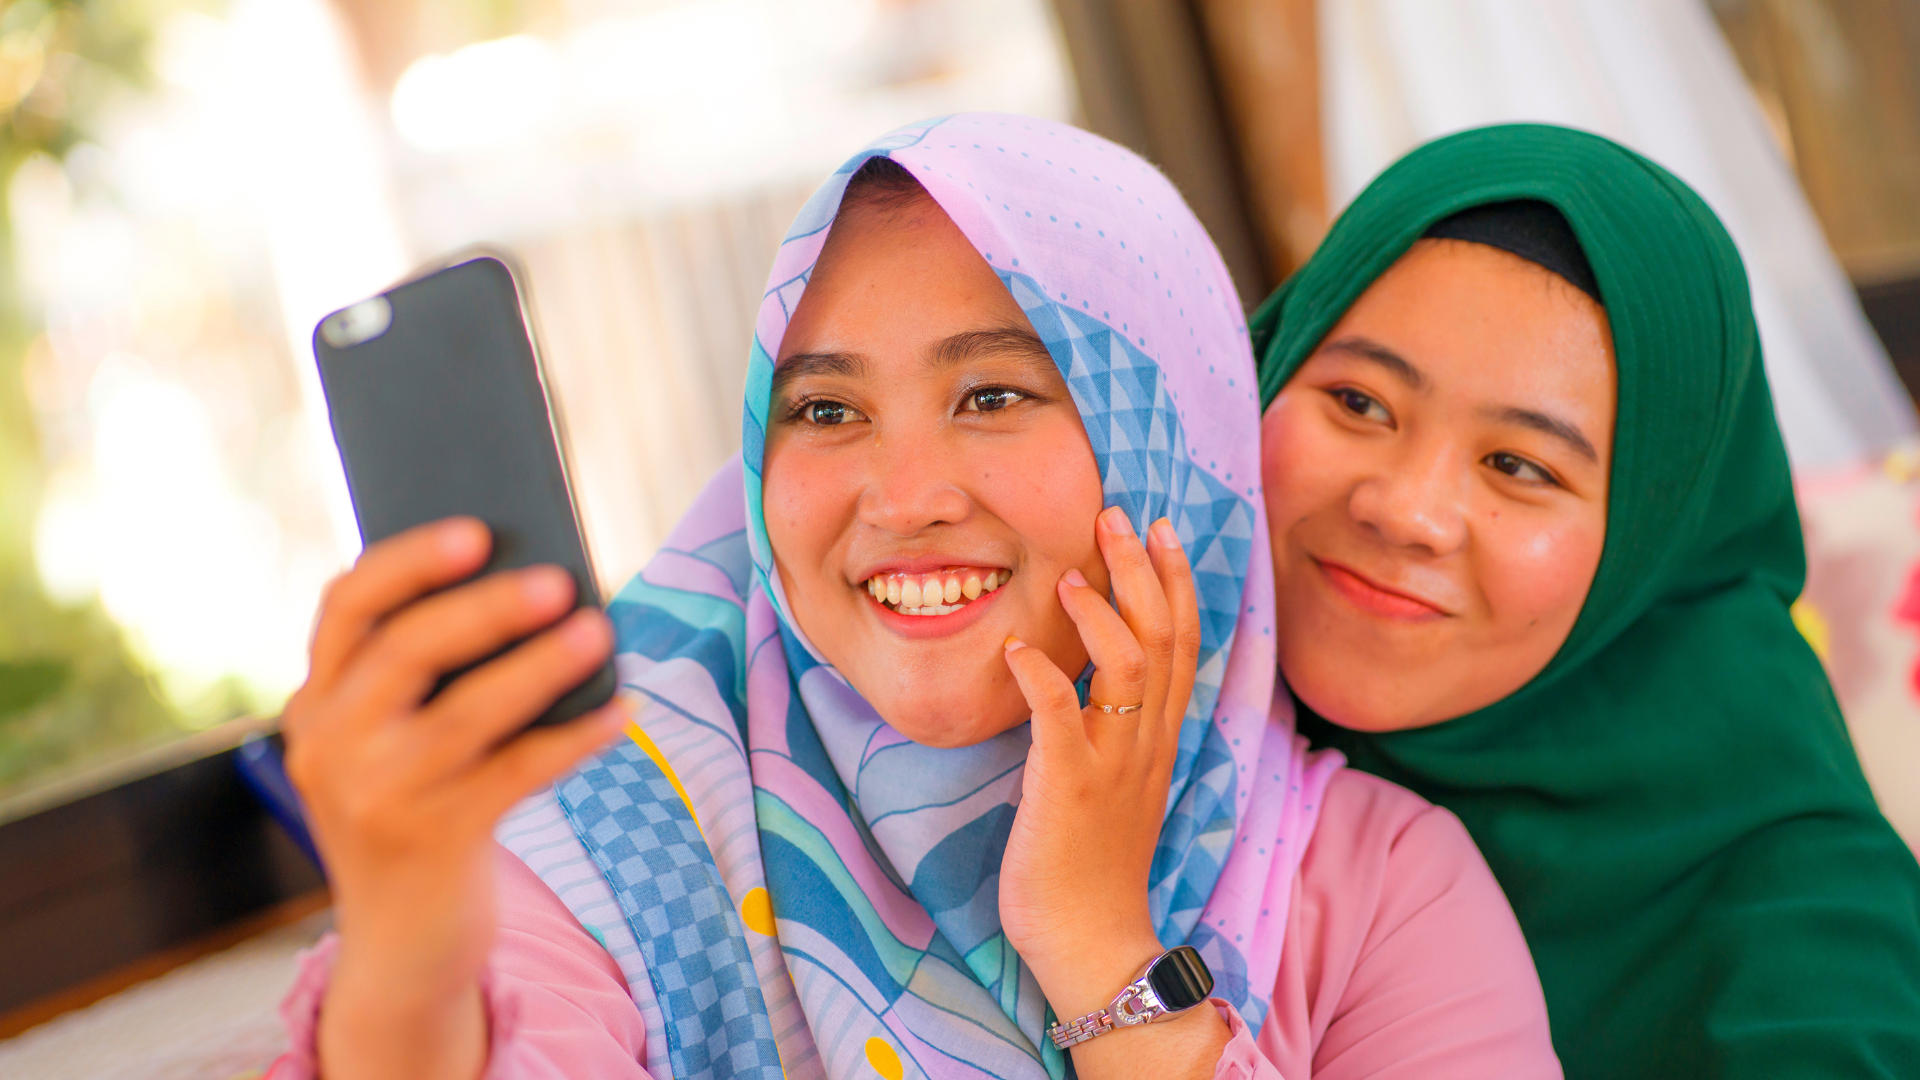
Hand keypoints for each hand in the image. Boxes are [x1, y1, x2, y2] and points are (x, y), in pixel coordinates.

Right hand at [282, 517, 626, 1079]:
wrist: (402, 946)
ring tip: (600, 631)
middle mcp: (330, 744)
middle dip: (487, 609)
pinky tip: (622, 711)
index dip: (409, 561)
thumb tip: (532, 587)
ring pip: (466, 712)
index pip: (346, 605)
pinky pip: (517, 771)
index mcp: (316, 701)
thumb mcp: (395, 743)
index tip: (476, 531)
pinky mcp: (433, 841)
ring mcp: (376, 796)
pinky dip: (575, 737)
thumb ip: (430, 678)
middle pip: (406, 649)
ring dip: (541, 666)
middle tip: (560, 581)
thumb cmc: (419, 811)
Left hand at [999, 508, 1224, 1078]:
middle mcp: (1147, 741)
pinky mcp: (1069, 788)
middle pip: (1163, 637)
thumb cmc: (1091, 863)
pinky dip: (1041, 676)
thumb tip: (1085, 672)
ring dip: (1102, 613)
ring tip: (1074, 572)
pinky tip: (1016, 648)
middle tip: (1118, 515)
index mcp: (1159, 736)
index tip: (1158, 527)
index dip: (1174, 579)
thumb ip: (1114, 726)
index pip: (1182, 640)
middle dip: (1143, 569)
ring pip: (1129, 667)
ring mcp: (1113, 763)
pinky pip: (1061, 718)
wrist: (1093, 940)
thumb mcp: (1117, 781)